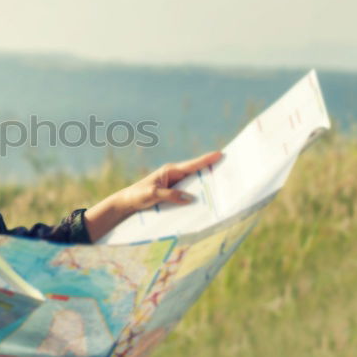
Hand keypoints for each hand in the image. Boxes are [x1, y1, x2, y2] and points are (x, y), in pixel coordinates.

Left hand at [83, 150, 222, 241]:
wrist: (127, 203)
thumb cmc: (137, 196)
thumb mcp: (152, 195)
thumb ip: (169, 195)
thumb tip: (189, 198)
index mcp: (170, 171)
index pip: (191, 165)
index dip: (206, 160)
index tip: (220, 154)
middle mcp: (174, 175)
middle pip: (197, 172)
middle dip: (212, 170)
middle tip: (229, 169)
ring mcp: (175, 184)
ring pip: (195, 182)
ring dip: (207, 183)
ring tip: (224, 184)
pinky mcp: (174, 192)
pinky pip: (189, 191)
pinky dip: (199, 193)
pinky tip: (209, 198)